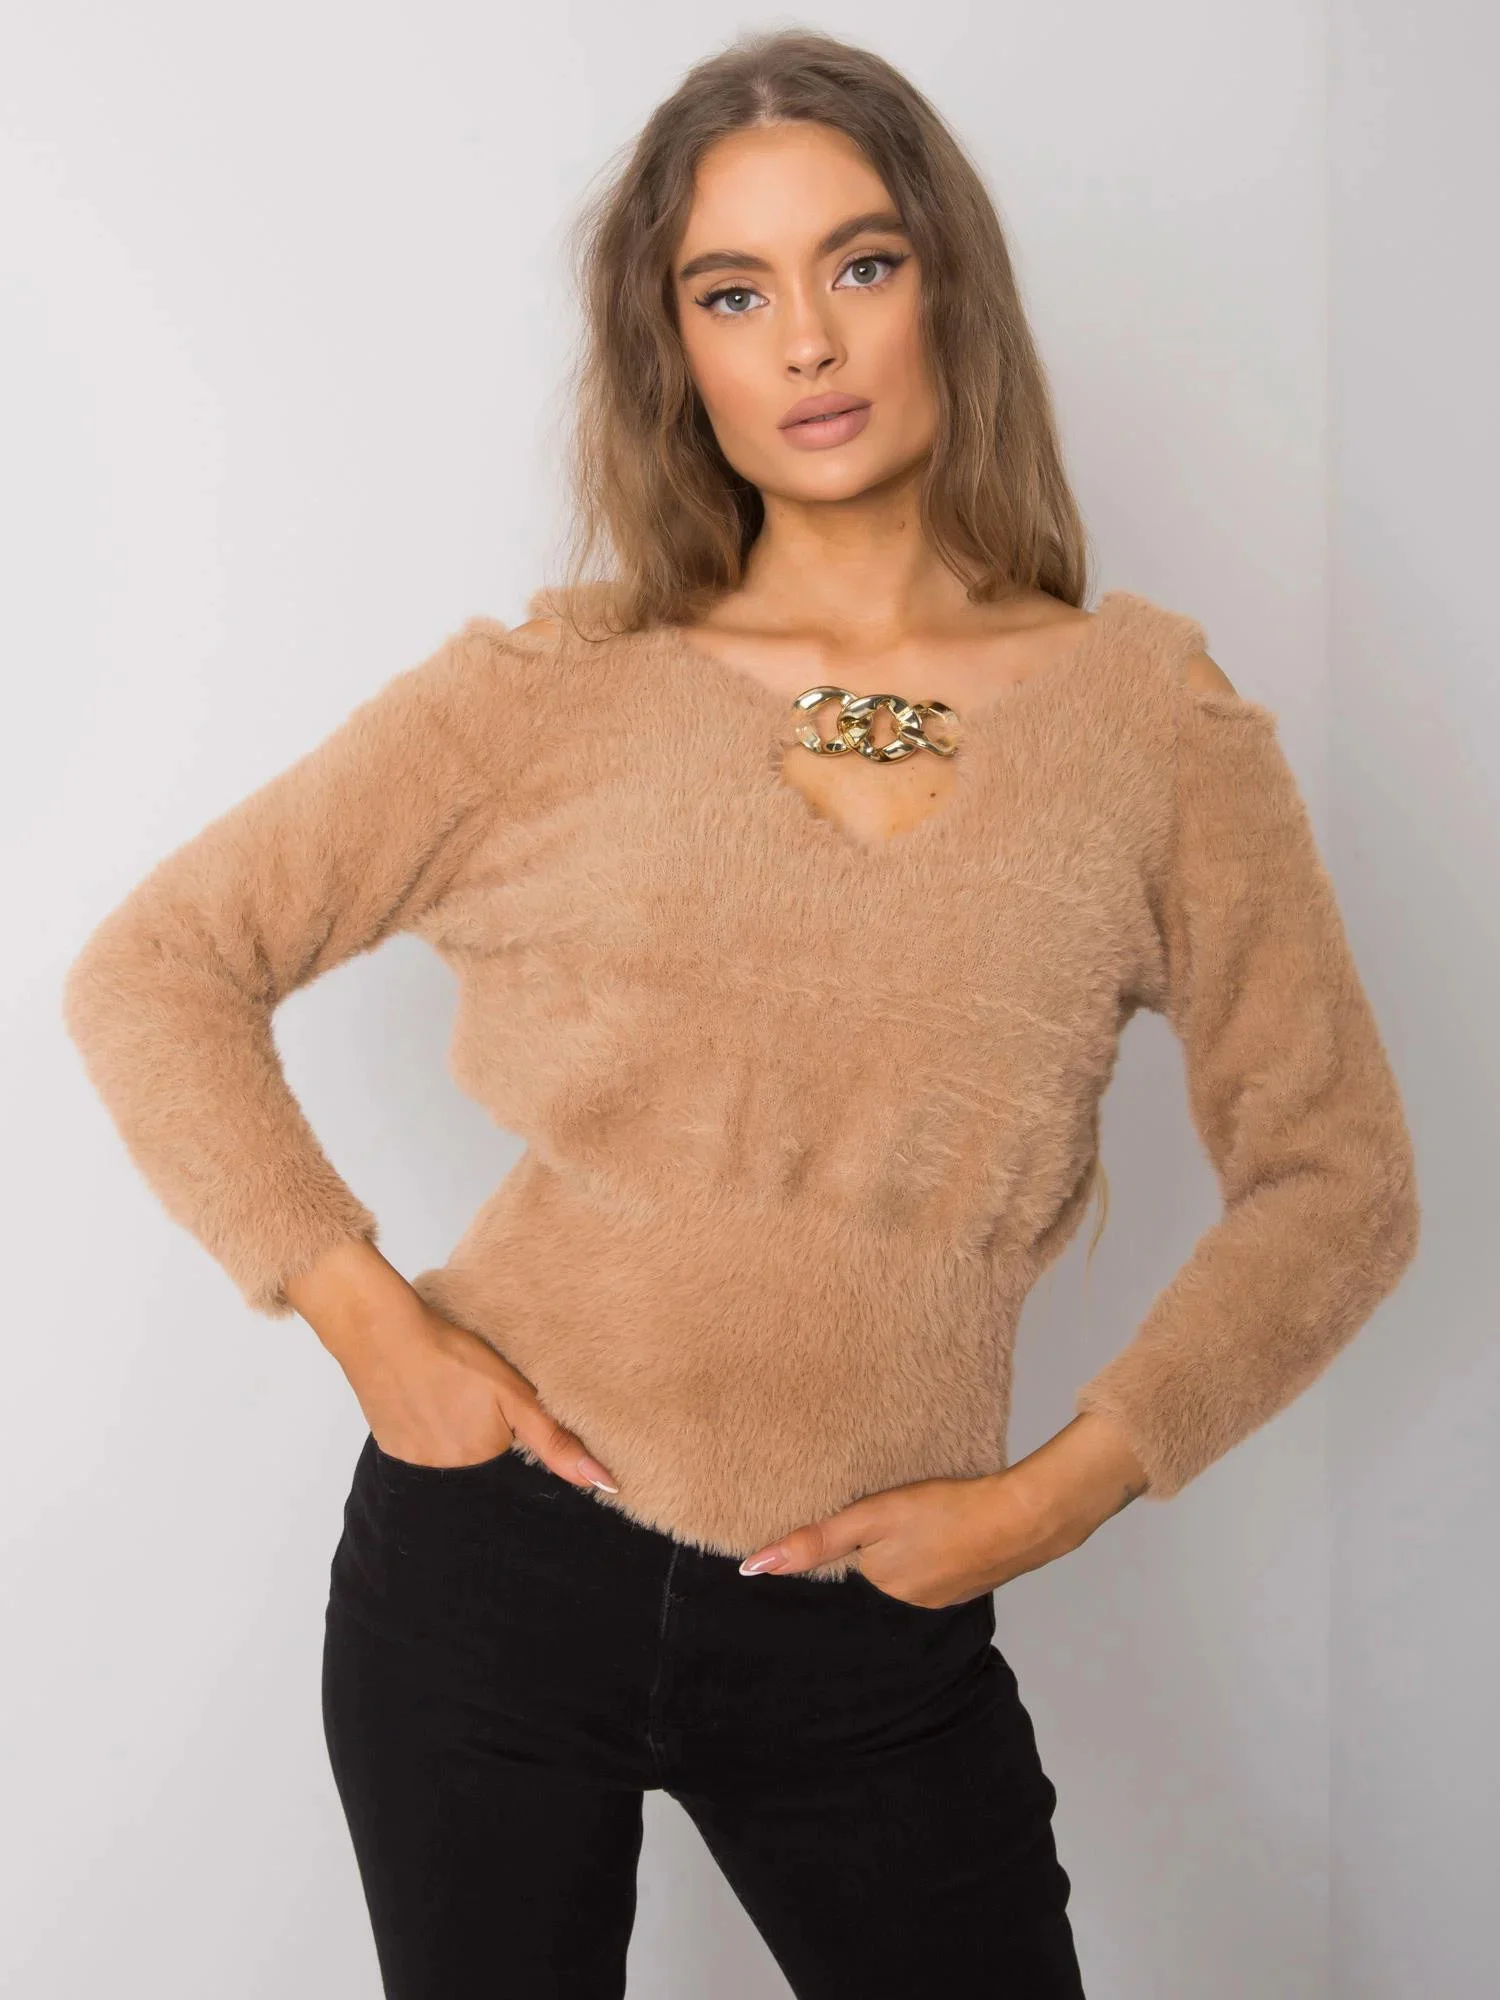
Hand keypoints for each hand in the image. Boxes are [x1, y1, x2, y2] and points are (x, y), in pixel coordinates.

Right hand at [289, 1238, 619, 1492]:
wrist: (382, 1330)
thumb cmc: (451, 1353)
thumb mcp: (514, 1394)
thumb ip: (557, 1442)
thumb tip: (604, 1484)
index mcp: (484, 1462)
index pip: (514, 1470)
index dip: (514, 1440)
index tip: (502, 1413)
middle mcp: (448, 1476)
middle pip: (483, 1465)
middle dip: (487, 1440)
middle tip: (474, 1397)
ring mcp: (415, 1465)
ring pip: (452, 1459)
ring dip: (457, 1436)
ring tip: (453, 1397)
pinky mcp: (391, 1451)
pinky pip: (423, 1452)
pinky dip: (430, 1430)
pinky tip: (429, 1400)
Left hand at [737, 1412, 1151, 1606]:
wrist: (1023, 1517)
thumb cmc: (947, 1512)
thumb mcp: (873, 1517)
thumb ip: (816, 1540)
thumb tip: (754, 1568)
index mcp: (880, 1588)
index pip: (845, 1566)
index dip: (844, 1541)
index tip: (853, 1522)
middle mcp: (906, 1603)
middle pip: (875, 1568)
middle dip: (878, 1543)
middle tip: (895, 1507)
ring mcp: (941, 1597)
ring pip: (906, 1567)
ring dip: (908, 1545)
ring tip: (921, 1514)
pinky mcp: (968, 1583)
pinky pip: (936, 1567)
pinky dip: (936, 1548)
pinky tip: (946, 1526)